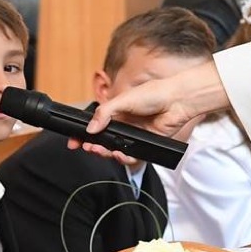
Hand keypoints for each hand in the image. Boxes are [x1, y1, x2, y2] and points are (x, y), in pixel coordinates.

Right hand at [79, 60, 228, 160]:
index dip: (84, 134)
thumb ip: (104, 113)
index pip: (95, 126)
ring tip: (98, 150)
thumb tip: (90, 128)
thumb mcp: (123, 100)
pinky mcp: (145, 145)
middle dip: (92, 146)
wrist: (176, 101)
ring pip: (115, 150)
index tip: (74, 141)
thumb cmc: (154, 94)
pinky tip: (118, 154)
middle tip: (85, 147)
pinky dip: (123, 158)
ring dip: (105, 152)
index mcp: (117, 112)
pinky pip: (131, 156)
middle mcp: (124, 125)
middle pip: (103, 141)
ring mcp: (134, 136)